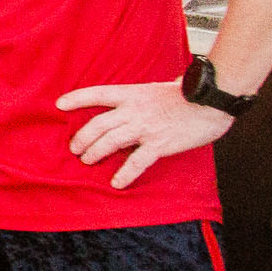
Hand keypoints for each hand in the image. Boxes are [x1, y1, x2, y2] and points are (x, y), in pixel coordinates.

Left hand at [55, 78, 233, 187]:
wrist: (212, 101)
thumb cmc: (191, 94)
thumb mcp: (163, 87)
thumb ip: (151, 94)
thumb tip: (158, 89)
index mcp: (133, 94)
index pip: (97, 94)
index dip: (76, 98)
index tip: (59, 104)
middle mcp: (134, 110)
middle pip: (97, 124)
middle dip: (82, 137)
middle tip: (74, 148)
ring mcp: (145, 127)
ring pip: (110, 141)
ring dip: (94, 152)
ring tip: (86, 161)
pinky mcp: (159, 144)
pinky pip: (136, 162)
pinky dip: (124, 174)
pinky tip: (116, 183)